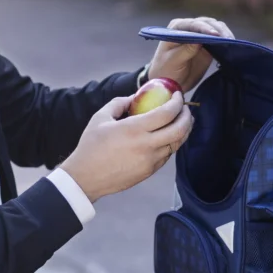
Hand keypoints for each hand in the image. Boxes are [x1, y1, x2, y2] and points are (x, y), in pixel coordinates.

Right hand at [61, 92, 192, 202]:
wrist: (86, 177)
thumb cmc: (91, 145)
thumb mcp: (101, 117)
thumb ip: (120, 103)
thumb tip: (136, 98)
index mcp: (134, 129)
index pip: (167, 113)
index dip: (177, 102)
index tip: (178, 94)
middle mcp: (146, 145)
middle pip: (179, 129)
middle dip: (187, 116)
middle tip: (185, 108)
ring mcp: (150, 160)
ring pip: (176, 144)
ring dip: (183, 130)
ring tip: (182, 121)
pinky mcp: (150, 171)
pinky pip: (167, 155)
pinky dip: (172, 143)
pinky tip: (168, 137)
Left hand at [147, 17, 233, 91]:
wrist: (169, 83)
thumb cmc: (165, 70)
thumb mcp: (173, 61)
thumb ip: (186, 50)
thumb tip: (200, 41)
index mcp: (177, 28)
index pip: (193, 24)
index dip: (204, 28)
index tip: (214, 34)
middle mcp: (189, 28)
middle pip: (207, 23)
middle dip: (218, 30)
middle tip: (227, 39)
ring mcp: (200, 35)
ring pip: (216, 28)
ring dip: (224, 33)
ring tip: (231, 42)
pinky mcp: (208, 46)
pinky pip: (220, 40)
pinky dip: (226, 41)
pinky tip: (232, 46)